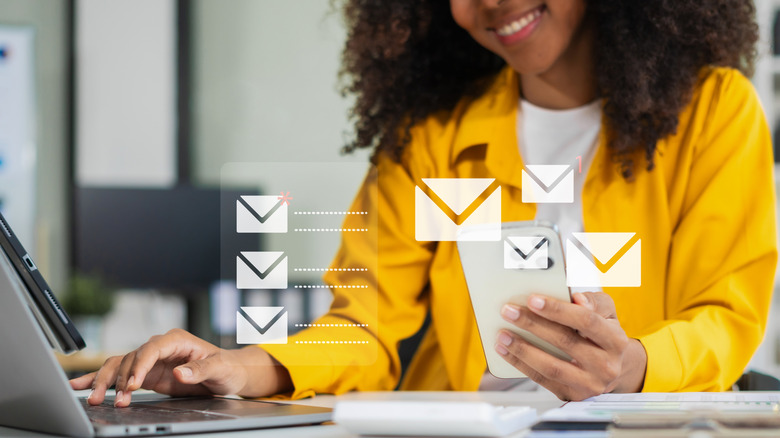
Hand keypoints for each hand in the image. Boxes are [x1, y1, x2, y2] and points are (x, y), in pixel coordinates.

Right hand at [69, 329, 291, 406]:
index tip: (133, 384)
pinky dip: (100, 380)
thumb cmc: (226, 367)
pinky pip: (119, 375)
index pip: (151, 348)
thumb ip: (200, 370)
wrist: (227, 373)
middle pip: (130, 358)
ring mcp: (150, 360)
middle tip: (112, 399)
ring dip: (106, 382)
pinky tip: (82, 385)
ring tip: (95, 399)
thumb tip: (178, 372)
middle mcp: (159, 347)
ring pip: (119, 366)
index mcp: (176, 340)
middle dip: (119, 379)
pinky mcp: (145, 374)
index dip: (139, 365)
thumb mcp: (219, 368)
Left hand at [495, 292, 646, 400]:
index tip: (533, 299)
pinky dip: (521, 364)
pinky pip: (542, 380)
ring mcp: (589, 384)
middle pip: (564, 342)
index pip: (585, 320)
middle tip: (509, 311)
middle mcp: (606, 365)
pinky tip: (506, 351)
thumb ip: (594, 301)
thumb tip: (576, 298)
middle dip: (532, 325)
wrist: (615, 369)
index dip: (558, 310)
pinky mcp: (573, 395)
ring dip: (521, 349)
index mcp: (616, 340)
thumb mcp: (607, 313)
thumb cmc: (604, 334)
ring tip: (502, 334)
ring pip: (551, 366)